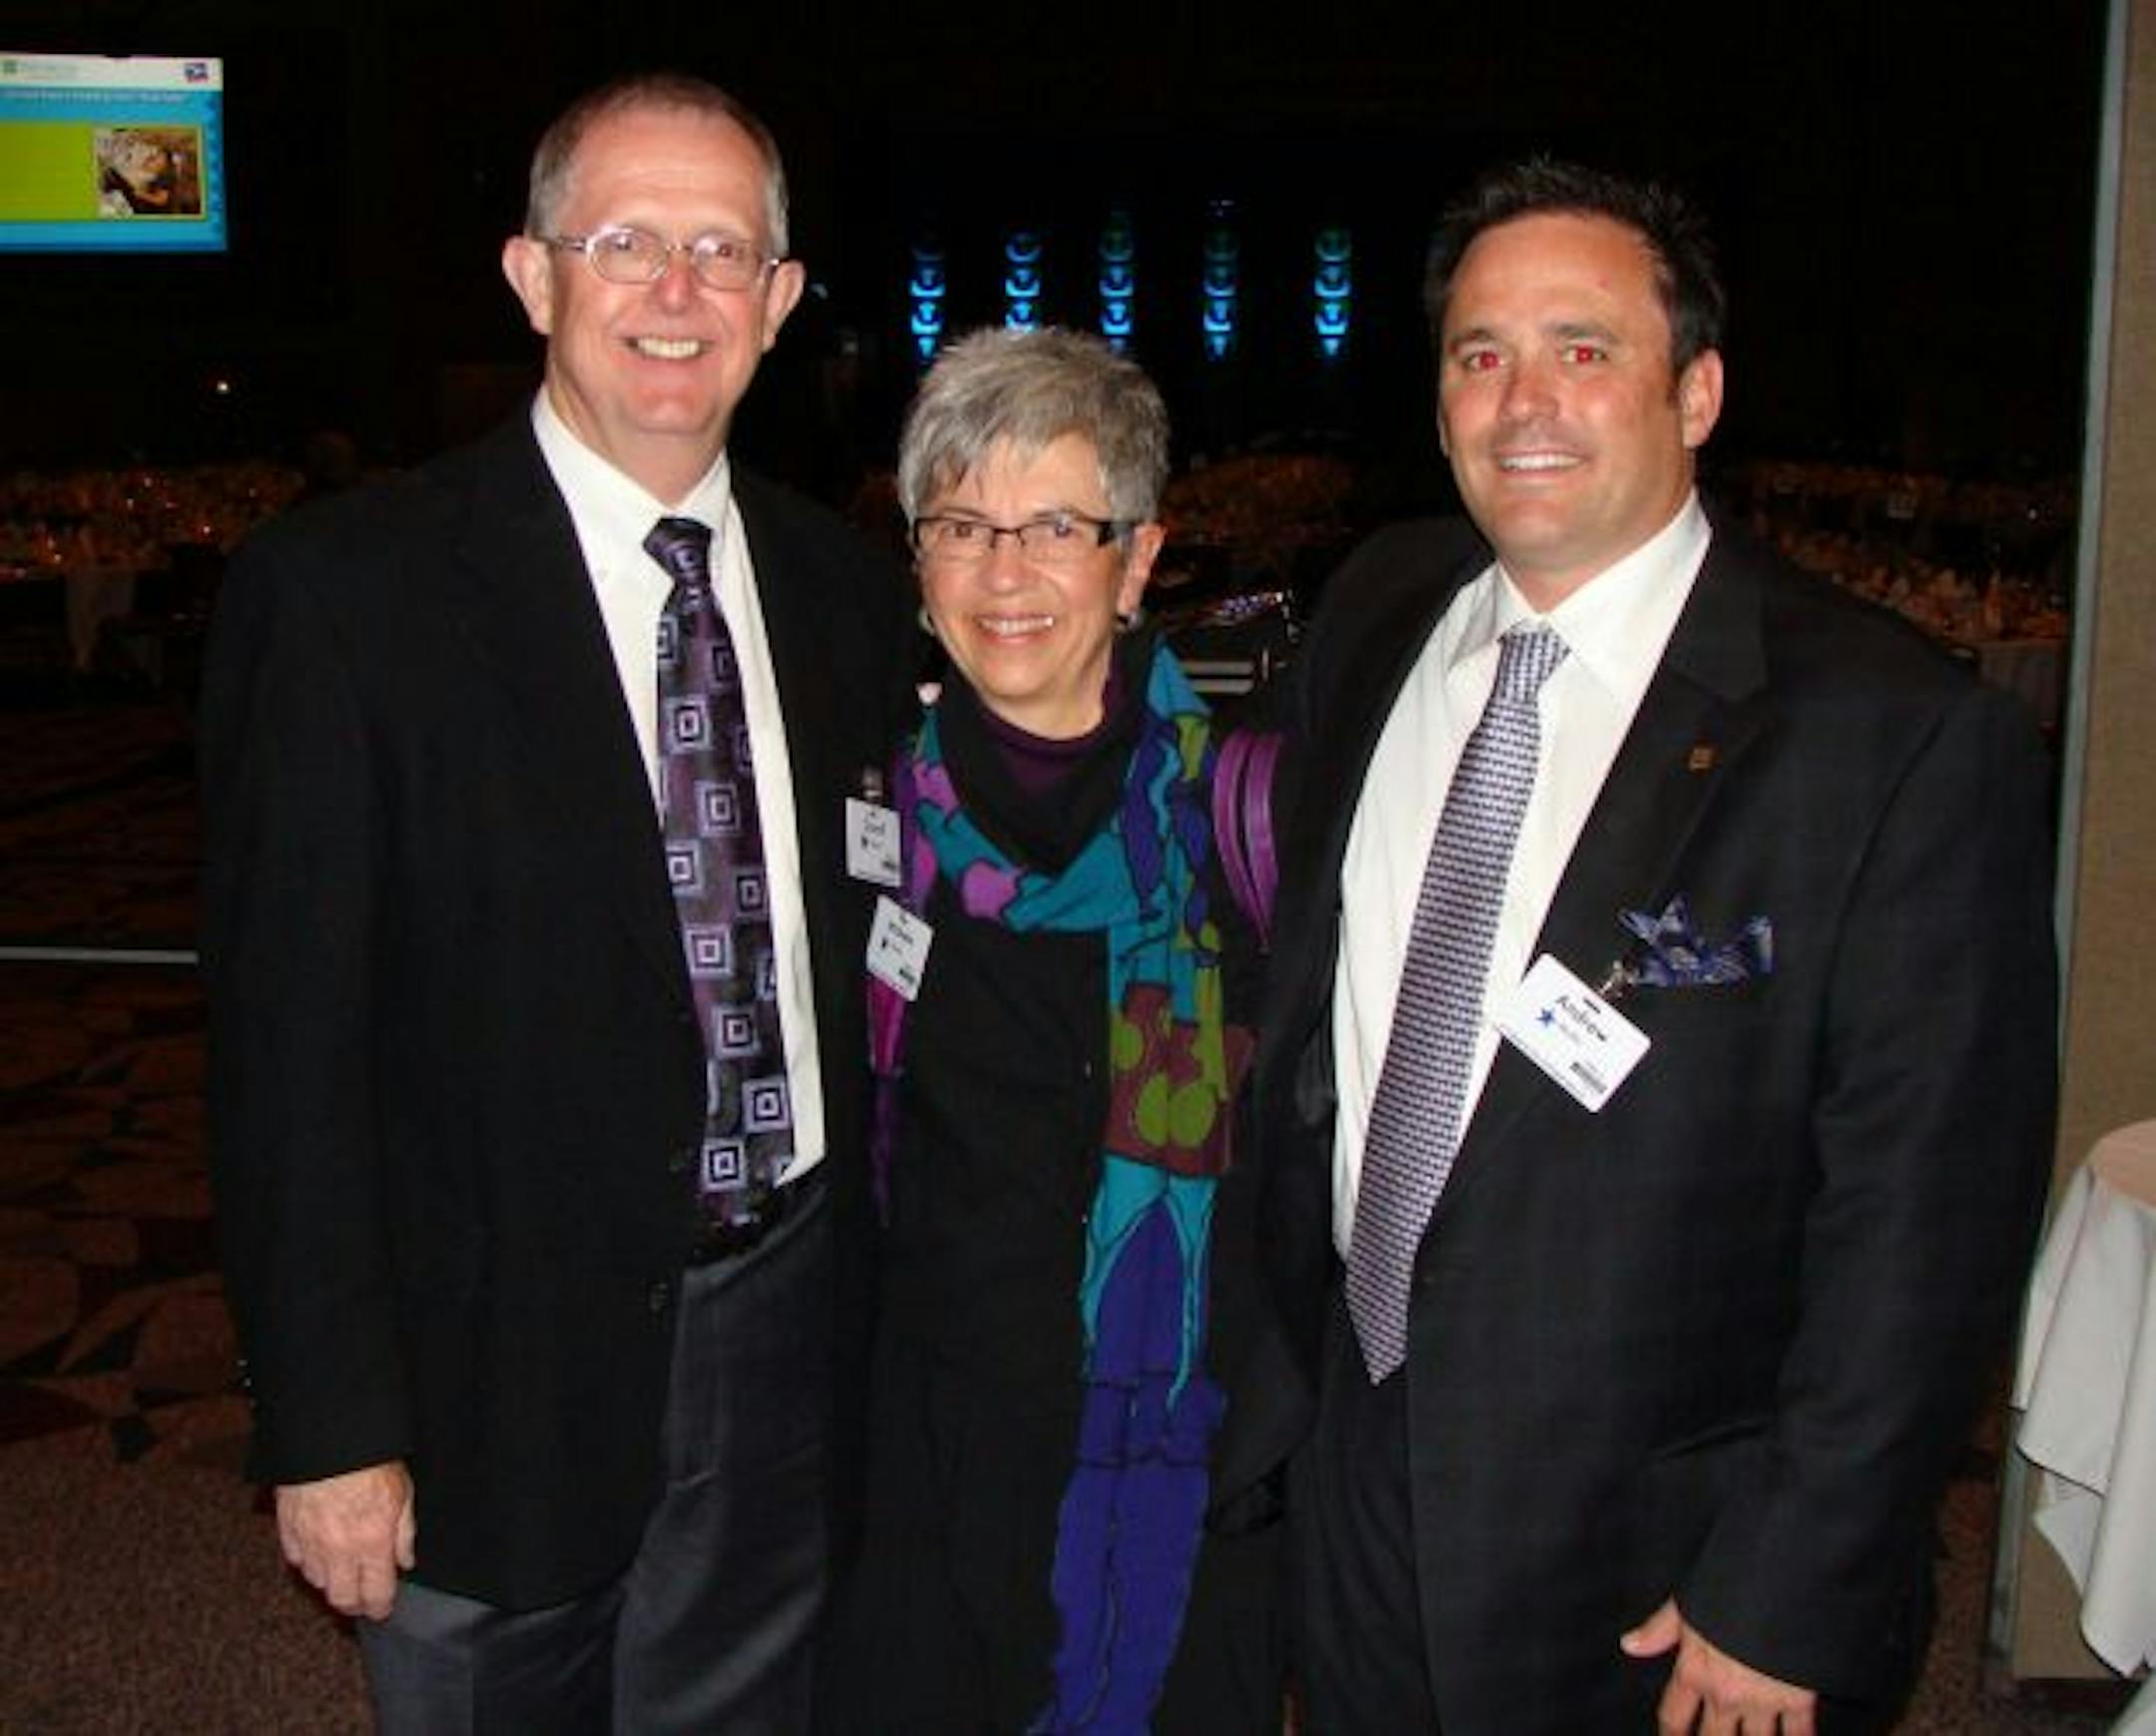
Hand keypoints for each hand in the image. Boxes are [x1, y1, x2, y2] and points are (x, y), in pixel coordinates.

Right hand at [275, 1460, 415, 1620]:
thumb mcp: (403, 1493)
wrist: (328, 1440)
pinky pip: (296, 1560)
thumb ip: (405, 1533)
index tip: (383, 1609)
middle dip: (355, 1604)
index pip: (375, 1594)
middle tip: (363, 1598)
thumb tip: (405, 1561)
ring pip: (318, 1582)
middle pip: (342, 1599)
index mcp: (372, 1543)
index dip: (380, 1608)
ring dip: (332, 1581)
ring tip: (344, 1570)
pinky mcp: (288, 1530)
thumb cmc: (369, 1461)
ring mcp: (310, 1543)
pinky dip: (308, 1562)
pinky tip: (320, 1551)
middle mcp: (338, 1551)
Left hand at [1621, 1598, 1817, 1734]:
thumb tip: (1630, 1645)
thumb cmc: (1729, 1588)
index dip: (1671, 1735)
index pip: (1673, 1717)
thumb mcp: (1687, 1604)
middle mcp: (1725, 1695)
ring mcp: (1762, 1701)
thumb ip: (1658, 1630)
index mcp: (1695, 1672)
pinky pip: (1798, 1734)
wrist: (1777, 1585)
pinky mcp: (1798, 1699)